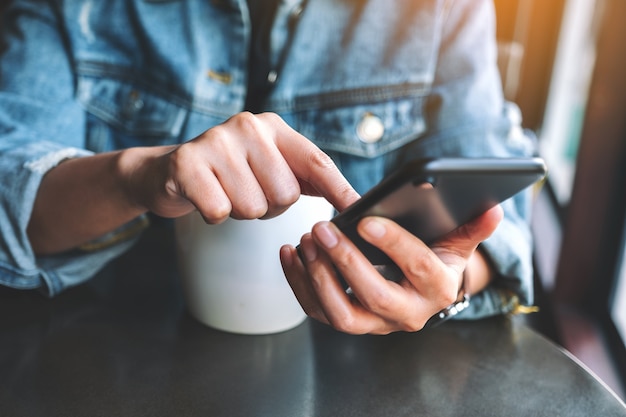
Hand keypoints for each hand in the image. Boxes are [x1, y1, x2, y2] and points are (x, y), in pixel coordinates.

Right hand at [123, 112, 358, 221]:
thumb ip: (306, 178)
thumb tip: (353, 202)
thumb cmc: (229, 173)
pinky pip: (221, 211)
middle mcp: (248, 126)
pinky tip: (206, 196)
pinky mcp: (188, 163)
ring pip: (254, 206)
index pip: (316, 161)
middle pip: (285, 194)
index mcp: (273, 127)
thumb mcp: (269, 166)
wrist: (168, 170)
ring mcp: (216, 141)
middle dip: (268, 206)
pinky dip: (214, 215)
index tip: (357, 210)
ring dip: (241, 211)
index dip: (339, 189)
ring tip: (226, 192)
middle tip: (246, 191)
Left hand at [280, 205, 502, 333]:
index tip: (366, 220)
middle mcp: (408, 314)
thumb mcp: (457, 243)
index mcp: (437, 289)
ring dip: (319, 278)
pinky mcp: (351, 322)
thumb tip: (493, 208)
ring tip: (306, 241)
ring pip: (342, 315)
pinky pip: (319, 312)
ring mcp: (376, 324)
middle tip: (323, 228)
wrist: (422, 292)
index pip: (417, 267)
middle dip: (346, 261)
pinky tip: (290, 254)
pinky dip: (299, 285)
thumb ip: (472, 226)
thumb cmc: (436, 260)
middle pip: (374, 296)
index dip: (394, 244)